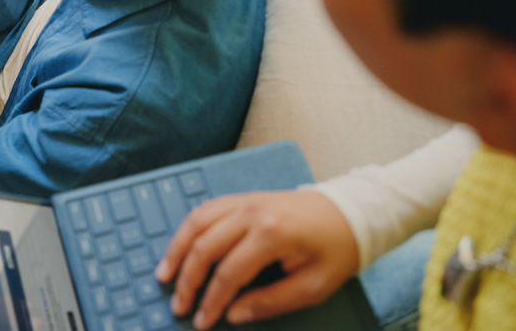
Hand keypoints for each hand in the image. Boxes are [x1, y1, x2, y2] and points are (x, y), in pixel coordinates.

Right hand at [154, 189, 358, 329]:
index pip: (229, 273)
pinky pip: (205, 210)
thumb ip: (270, 301)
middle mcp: (251, 212)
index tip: (202, 322)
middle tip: (179, 305)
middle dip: (188, 280)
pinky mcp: (243, 197)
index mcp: (271, 234)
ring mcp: (244, 200)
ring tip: (165, 275)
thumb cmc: (336, 250)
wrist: (351, 212)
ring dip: (177, 250)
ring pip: (197, 222)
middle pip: (204, 246)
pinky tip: (181, 247)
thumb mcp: (312, 286)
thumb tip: (233, 314)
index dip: (212, 301)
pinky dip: (188, 229)